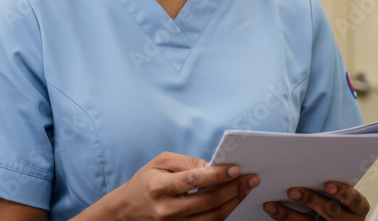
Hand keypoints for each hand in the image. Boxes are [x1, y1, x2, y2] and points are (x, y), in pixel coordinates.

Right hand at [98, 151, 258, 220]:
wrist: (126, 211)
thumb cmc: (146, 182)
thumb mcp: (160, 163)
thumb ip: (187, 162)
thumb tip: (213, 165)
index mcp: (160, 187)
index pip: (193, 180)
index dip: (217, 175)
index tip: (236, 169)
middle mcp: (167, 209)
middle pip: (208, 201)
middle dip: (233, 189)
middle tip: (250, 179)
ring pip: (211, 218)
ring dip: (233, 203)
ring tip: (245, 190)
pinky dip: (223, 214)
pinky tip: (232, 202)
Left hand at [262, 181, 369, 220]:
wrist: (336, 219)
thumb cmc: (337, 194)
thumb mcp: (341, 187)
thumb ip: (331, 177)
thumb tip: (308, 154)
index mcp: (358, 207)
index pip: (355, 200)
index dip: (342, 193)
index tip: (328, 184)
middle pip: (330, 214)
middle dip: (311, 201)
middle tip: (292, 191)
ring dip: (289, 215)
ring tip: (271, 204)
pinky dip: (284, 219)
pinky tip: (272, 211)